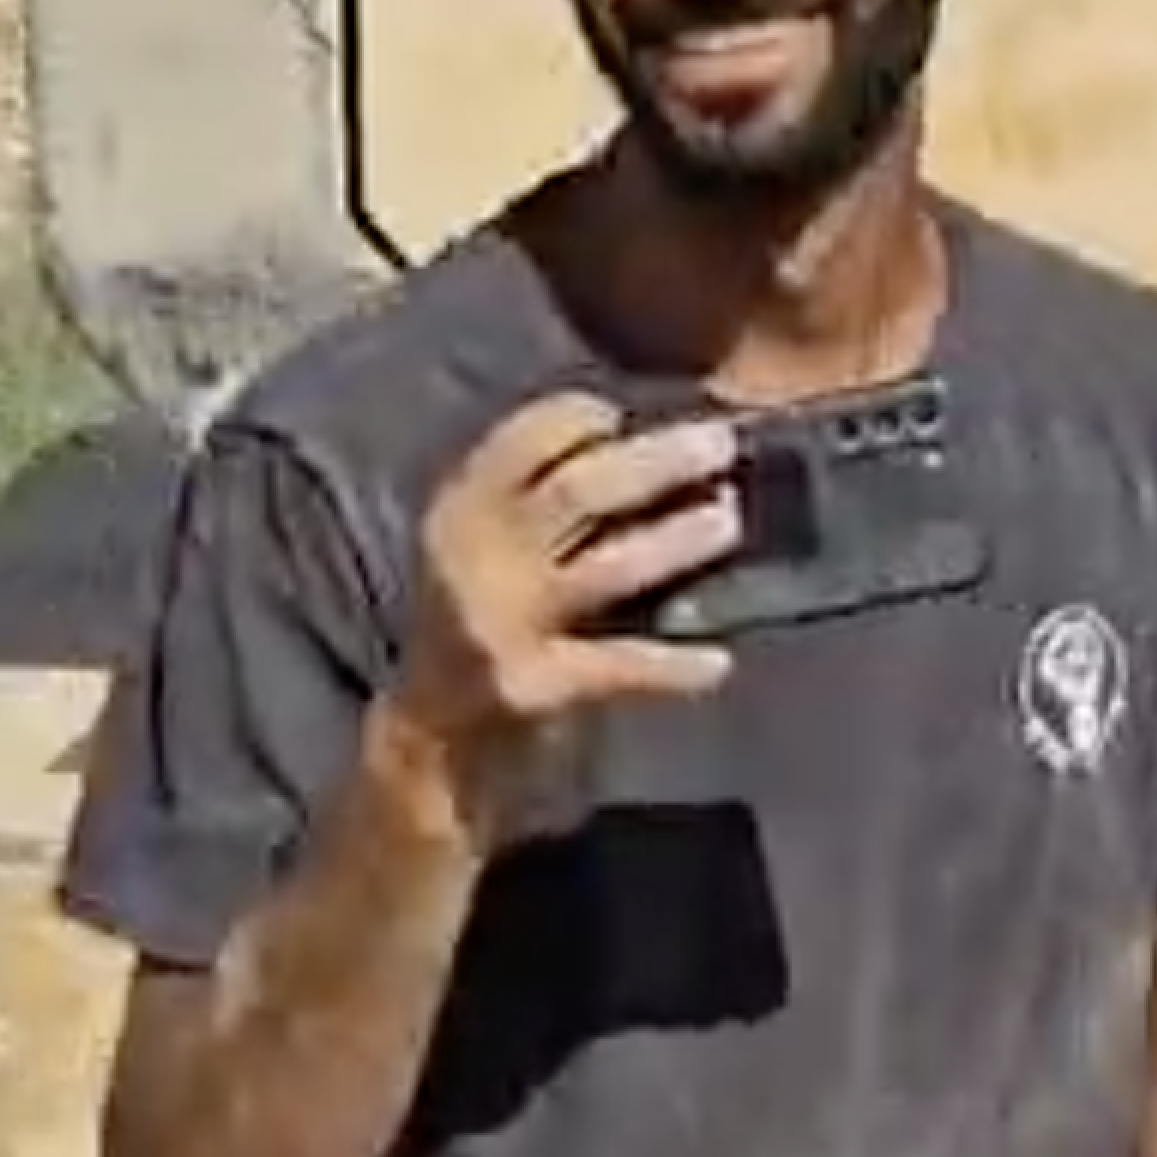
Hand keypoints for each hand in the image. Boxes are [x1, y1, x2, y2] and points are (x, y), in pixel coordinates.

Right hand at [378, 393, 743, 841]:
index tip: (635, 412)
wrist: (427, 744)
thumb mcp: (494, 551)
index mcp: (461, 509)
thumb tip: (665, 446)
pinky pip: (614, 666)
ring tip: (728, 523)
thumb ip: (549, 503)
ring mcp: (497, 624)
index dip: (582, 418)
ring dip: (671, 544)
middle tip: (720, 443)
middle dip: (654, 462)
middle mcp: (472, 556)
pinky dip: (670, 665)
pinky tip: (717, 662)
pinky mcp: (525, 687)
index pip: (523, 439)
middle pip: (576, 491)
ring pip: (603, 569)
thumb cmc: (486, 626)